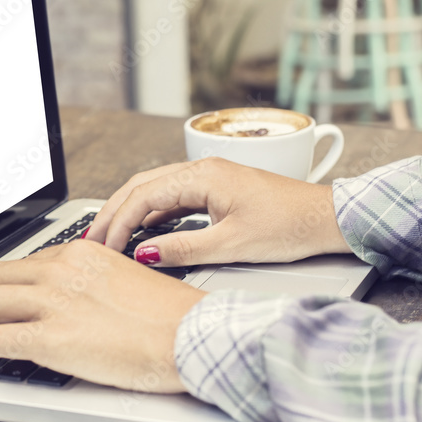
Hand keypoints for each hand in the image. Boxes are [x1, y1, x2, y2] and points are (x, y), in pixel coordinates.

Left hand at [0, 239, 204, 392]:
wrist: (189, 337)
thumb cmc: (170, 317)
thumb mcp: (124, 279)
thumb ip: (91, 282)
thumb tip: (71, 300)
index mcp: (80, 253)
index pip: (24, 263)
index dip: (3, 285)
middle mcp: (60, 270)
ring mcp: (52, 302)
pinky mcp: (48, 338)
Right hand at [84, 157, 350, 266]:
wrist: (328, 219)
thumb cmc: (290, 227)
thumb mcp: (231, 246)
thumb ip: (183, 248)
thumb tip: (145, 252)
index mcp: (203, 176)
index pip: (143, 195)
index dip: (118, 222)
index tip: (104, 247)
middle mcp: (203, 169)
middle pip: (142, 186)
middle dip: (113, 212)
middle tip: (93, 240)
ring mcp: (210, 177)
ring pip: (155, 189)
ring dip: (130, 211)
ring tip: (109, 235)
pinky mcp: (218, 189)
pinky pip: (174, 197)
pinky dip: (152, 212)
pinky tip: (143, 230)